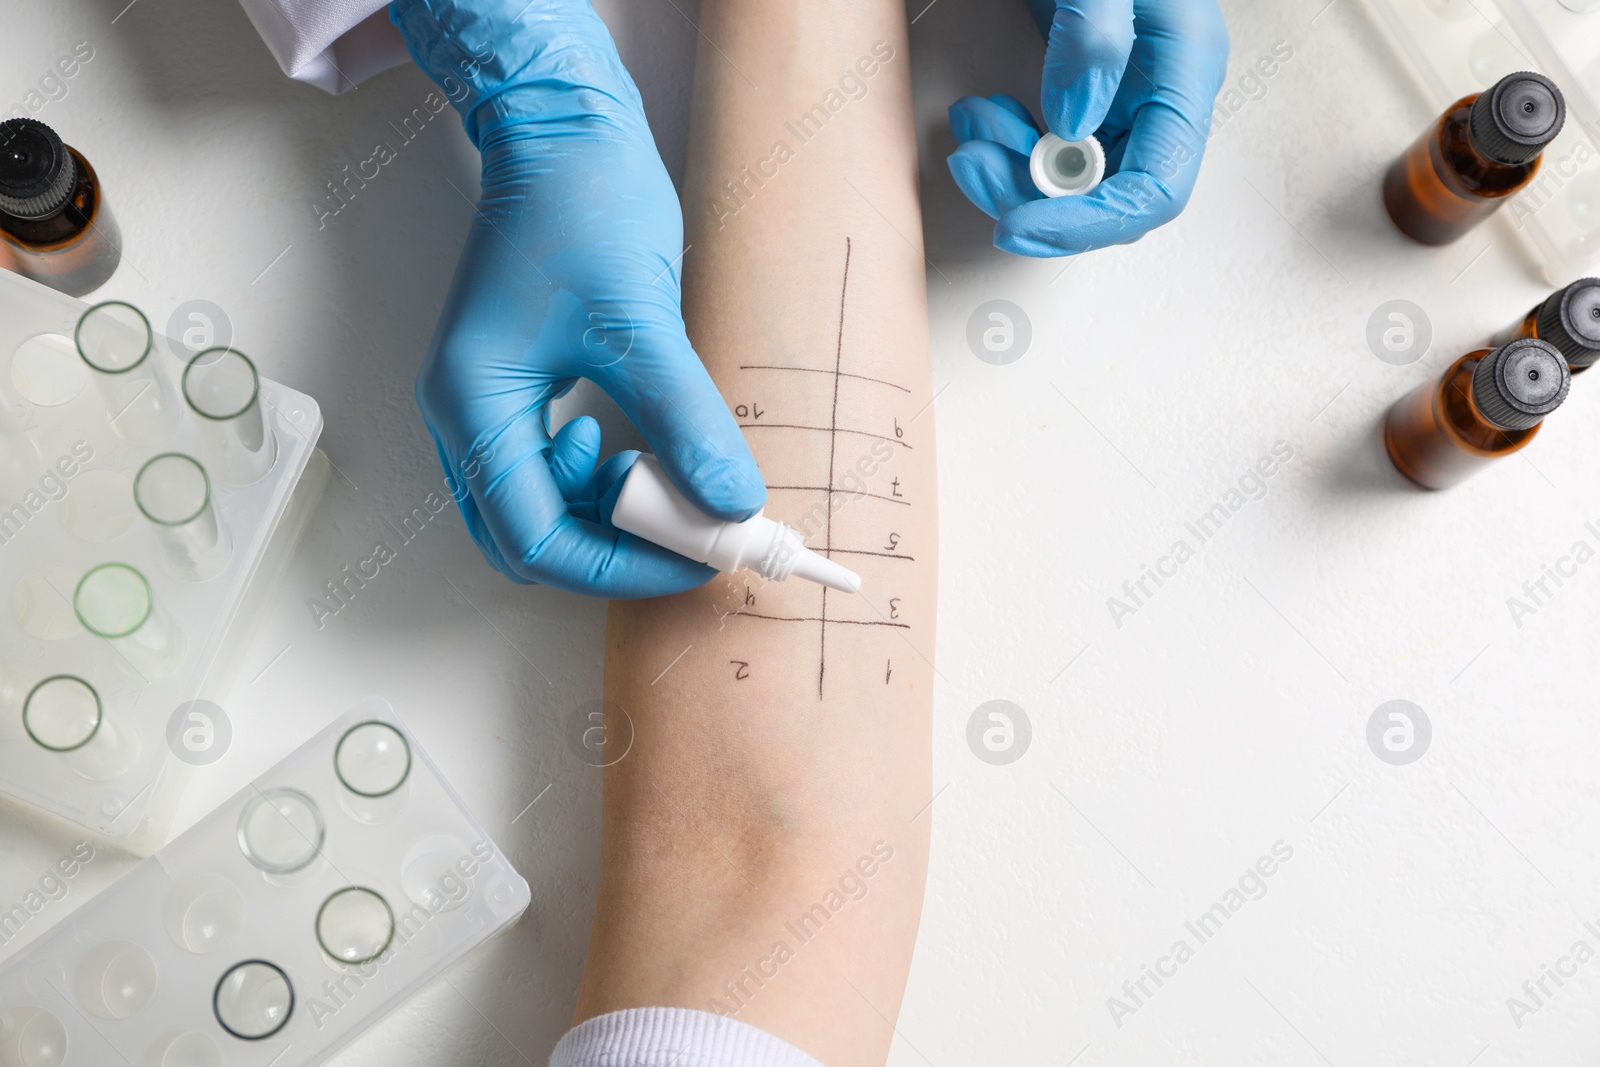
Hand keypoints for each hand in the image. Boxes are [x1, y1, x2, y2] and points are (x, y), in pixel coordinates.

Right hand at [389, 0, 764, 596]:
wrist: (559, 125)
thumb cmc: (581, 202)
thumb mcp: (643, 323)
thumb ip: (687, 421)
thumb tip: (731, 502)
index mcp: (475, 404)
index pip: (535, 537)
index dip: (621, 565)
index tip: (698, 556)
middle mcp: (466, 415)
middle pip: (528, 535)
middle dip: (614, 547)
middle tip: (694, 532)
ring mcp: (486, 403)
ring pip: (541, 507)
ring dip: (613, 513)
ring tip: (679, 482)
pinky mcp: (517, 387)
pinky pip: (553, 468)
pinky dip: (606, 478)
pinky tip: (649, 448)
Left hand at [947, 0, 1228, 256]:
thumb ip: (1093, 38)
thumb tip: (1073, 123)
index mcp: (1186, 70)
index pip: (1154, 188)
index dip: (1088, 222)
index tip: (1020, 225)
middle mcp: (1162, 93)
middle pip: (1109, 195)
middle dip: (1034, 195)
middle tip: (974, 163)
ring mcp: (1126, 95)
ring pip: (1072, 178)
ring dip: (1012, 172)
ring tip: (971, 128)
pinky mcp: (1088, 89)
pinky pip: (1052, 147)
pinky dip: (1009, 146)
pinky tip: (981, 116)